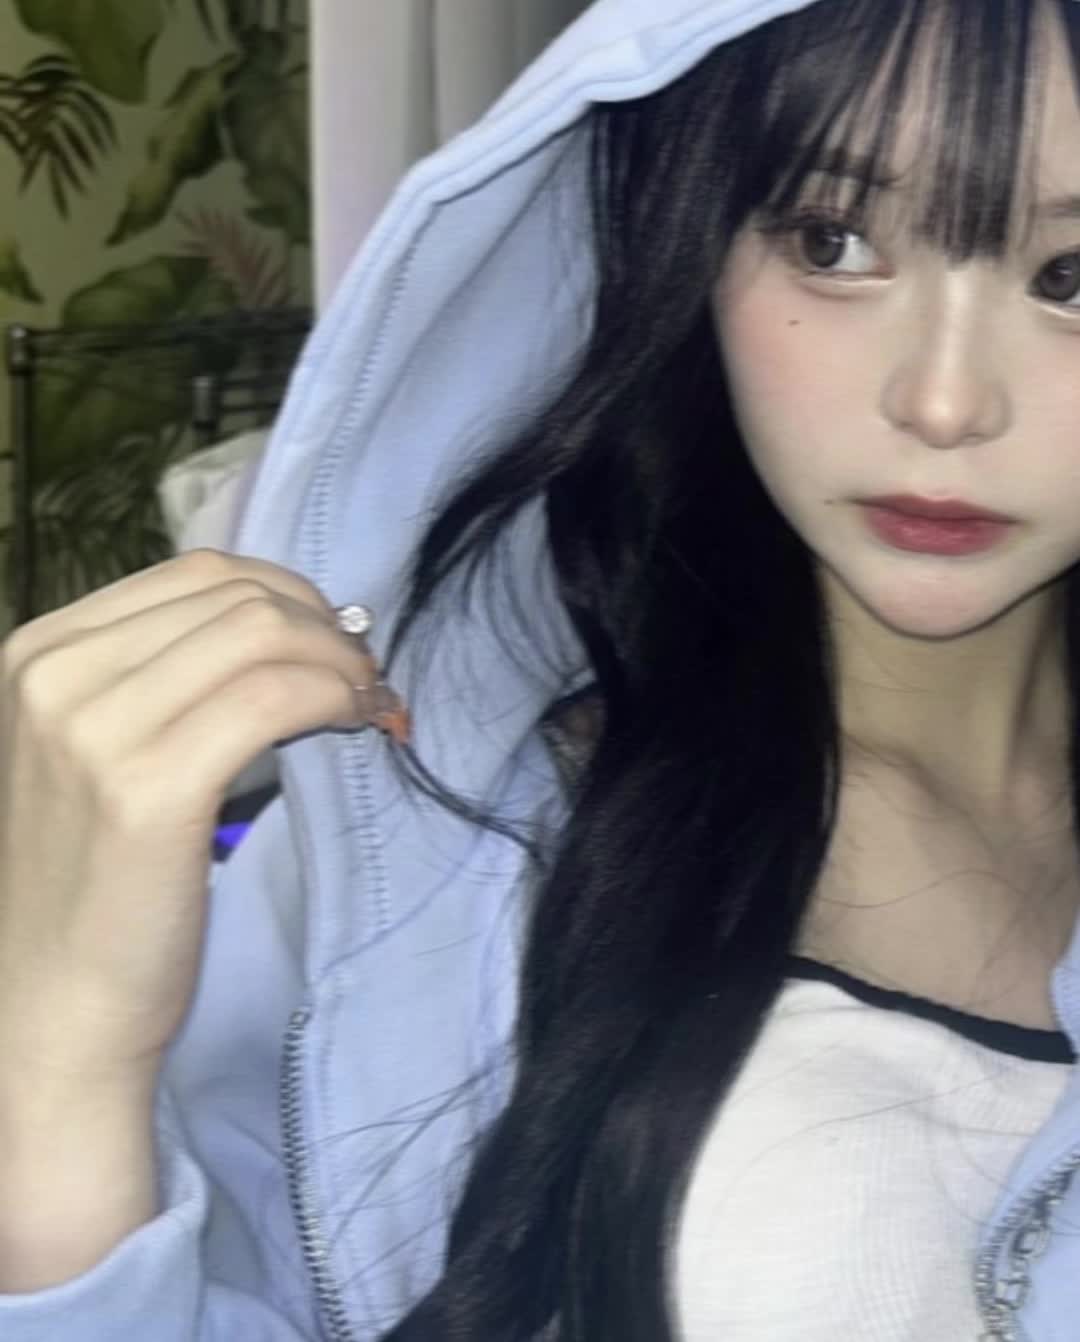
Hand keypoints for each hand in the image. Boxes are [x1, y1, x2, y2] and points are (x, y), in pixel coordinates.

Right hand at [0, 549, 400, 1086]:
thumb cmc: (93, 884)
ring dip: (338, 659)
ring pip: (261, 634)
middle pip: (234, 596)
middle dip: (322, 625)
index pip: (196, 575)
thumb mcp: (100, 750)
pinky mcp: (150, 787)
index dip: (288, 595)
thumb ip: (167, 676)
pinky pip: (274, 697)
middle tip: (366, 673)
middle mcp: (52, 674)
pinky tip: (358, 721)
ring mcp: (93, 727)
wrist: (51, 1008)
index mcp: (39, 652)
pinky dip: (334, 696)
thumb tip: (288, 623)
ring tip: (368, 700)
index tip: (334, 640)